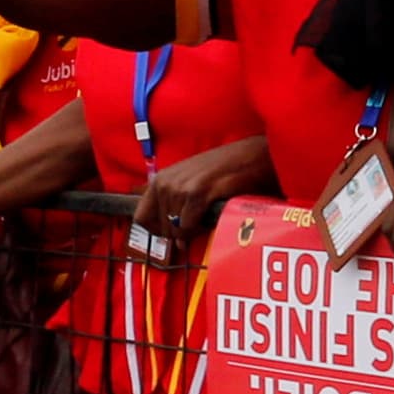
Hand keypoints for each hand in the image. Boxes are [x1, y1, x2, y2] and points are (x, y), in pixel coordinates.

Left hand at [132, 137, 273, 255]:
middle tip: (195, 228)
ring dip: (190, 232)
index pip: (141, 218)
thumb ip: (176, 203)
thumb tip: (171, 237)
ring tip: (204, 221)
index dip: (157, 231)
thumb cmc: (225, 170)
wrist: (252, 155)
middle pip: (159, 228)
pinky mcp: (197, 193)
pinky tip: (209, 221)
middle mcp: (165, 182)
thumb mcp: (192, 181)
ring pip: (174, 229)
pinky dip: (198, 230)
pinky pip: (188, 225)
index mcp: (161, 179)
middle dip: (176, 234)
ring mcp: (180, 187)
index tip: (173, 233)